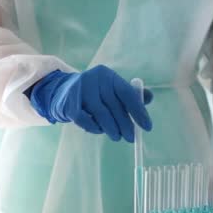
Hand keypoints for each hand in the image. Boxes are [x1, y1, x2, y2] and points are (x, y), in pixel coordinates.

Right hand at [29, 65, 152, 141]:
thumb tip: (149, 99)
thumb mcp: (112, 89)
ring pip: (100, 114)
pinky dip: (94, 128)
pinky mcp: (68, 103)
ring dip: (111, 129)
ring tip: (116, 136)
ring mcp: (79, 91)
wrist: (63, 92)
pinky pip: (85, 120)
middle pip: (114, 105)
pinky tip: (99, 130)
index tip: (147, 127)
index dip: (138, 111)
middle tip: (131, 138)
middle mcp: (93, 79)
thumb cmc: (95, 93)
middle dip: (125, 124)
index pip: (126, 93)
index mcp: (107, 75)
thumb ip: (130, 94)